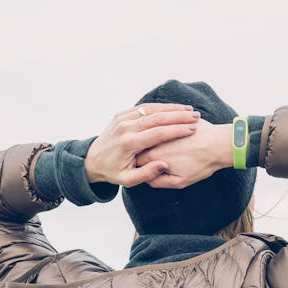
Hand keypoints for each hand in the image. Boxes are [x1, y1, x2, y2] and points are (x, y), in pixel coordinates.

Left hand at [84, 104, 199, 186]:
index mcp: (128, 143)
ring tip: (189, 111)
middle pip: (157, 118)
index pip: (157, 133)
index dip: (176, 130)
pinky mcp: (122, 114)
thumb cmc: (113, 172)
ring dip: (172, 109)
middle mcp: (125, 128)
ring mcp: (122, 118)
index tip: (192, 129)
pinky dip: (161, 107)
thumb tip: (163, 165)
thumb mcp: (128, 180)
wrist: (92, 160)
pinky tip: (175, 108)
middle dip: (178, 116)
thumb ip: (146, 174)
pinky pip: (144, 107)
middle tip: (195, 117)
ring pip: (152, 109)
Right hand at [134, 120, 232, 188]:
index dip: (139, 163)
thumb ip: (158, 181)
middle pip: (141, 144)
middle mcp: (155, 140)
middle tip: (153, 154)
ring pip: (151, 130)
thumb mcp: (180, 182)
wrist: (220, 145)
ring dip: (153, 134)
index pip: (136, 160)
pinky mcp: (174, 118)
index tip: (144, 165)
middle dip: (144, 148)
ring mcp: (164, 127)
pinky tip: (171, 130)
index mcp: (153, 156)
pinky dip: (165, 125)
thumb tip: (147, 178)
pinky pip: (164, 120)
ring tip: (165, 144)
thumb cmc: (202, 165)